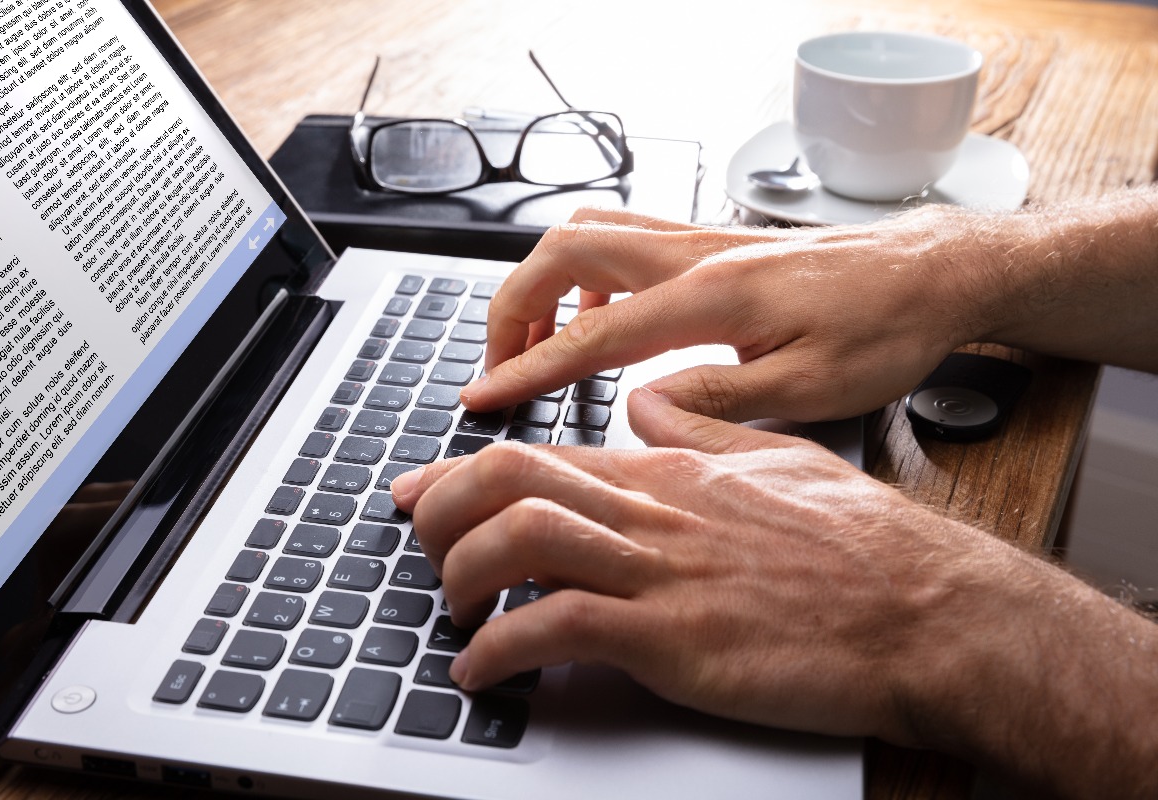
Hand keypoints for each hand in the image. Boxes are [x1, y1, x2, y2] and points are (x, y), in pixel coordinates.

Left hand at [393, 387, 1003, 741]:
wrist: (928, 611)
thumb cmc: (863, 548)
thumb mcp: (776, 463)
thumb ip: (700, 431)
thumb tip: (646, 407)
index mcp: (670, 474)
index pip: (540, 454)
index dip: (461, 470)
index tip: (420, 489)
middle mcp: (654, 512)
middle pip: (510, 481)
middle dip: (441, 509)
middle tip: (420, 544)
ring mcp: (662, 572)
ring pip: (521, 541)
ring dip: (461, 575)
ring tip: (450, 612)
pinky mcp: (676, 636)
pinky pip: (558, 630)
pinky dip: (502, 651)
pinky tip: (486, 673)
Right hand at [461, 206, 983, 421]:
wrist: (931, 275)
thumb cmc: (884, 330)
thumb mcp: (810, 389)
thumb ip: (717, 397)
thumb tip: (641, 405)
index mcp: (711, 298)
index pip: (590, 334)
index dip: (527, 369)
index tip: (483, 395)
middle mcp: (695, 255)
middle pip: (563, 251)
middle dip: (513, 306)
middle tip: (499, 362)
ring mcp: (701, 240)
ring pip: (588, 232)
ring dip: (544, 281)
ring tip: (537, 340)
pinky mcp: (713, 243)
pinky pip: (625, 237)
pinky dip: (587, 273)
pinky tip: (602, 316)